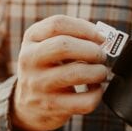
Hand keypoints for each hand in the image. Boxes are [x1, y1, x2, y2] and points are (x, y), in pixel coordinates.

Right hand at [11, 15, 107, 130]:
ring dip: (98, 71)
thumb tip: (103, 38)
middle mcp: (30, 60)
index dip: (85, 28)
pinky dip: (98, 94)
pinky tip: (95, 90)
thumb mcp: (47, 47)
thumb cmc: (48, 69)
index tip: (101, 37)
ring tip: (100, 73)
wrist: (28, 106)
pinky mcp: (52, 107)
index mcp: (31, 39)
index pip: (57, 24)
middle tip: (101, 56)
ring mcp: (39, 85)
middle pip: (64, 46)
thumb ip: (71, 37)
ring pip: (76, 73)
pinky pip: (85, 101)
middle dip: (92, 50)